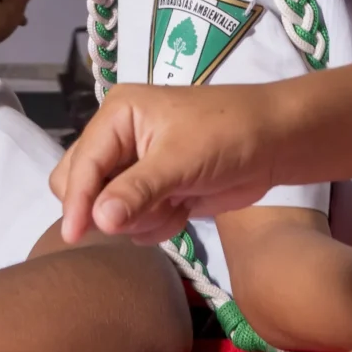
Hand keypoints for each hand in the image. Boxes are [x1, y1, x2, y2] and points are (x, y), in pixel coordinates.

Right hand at [51, 82, 290, 243]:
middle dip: (110, 207)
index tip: (74, 236)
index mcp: (117, 115)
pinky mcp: (154, 190)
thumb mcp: (179, 160)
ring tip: (175, 203)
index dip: (77, 200)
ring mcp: (136, 167)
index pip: (82, 163)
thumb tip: (97, 220)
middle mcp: (119, 138)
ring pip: (109, 210)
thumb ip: (136, 191)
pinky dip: (157, 223)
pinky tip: (183, 208)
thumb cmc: (227, 135)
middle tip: (143, 212)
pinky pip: (134, 221)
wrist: (276, 144)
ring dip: (140, 217)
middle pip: (83, 185)